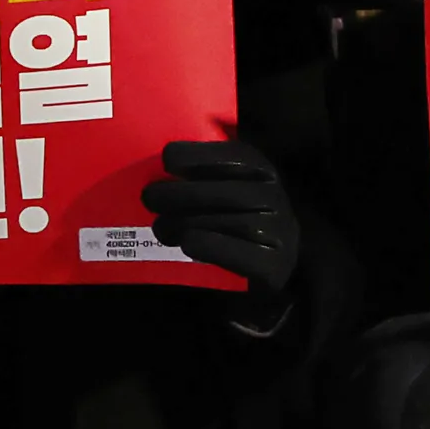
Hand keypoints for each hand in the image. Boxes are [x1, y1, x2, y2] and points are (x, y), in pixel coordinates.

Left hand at [144, 138, 299, 292]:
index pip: (238, 156)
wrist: (267, 271)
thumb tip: (161, 170)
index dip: (202, 156)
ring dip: (187, 222)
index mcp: (263, 173)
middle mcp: (276, 199)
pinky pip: (241, 253)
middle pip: (227, 192)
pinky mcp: (275, 265)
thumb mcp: (228, 192)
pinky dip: (211, 245)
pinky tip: (187, 243)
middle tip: (149, 199)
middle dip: (182, 193)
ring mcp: (280, 233)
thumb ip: (205, 176)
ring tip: (160, 228)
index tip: (168, 160)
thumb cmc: (236, 224)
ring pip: (229, 222)